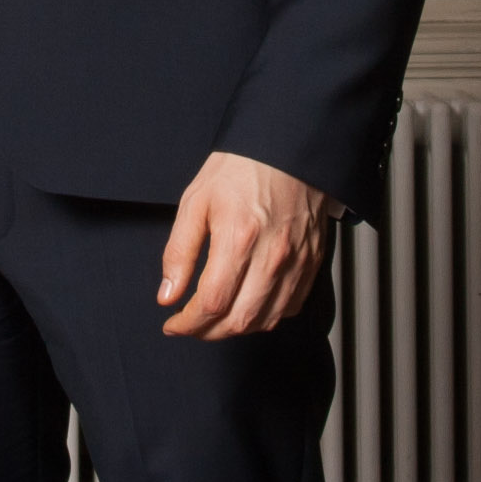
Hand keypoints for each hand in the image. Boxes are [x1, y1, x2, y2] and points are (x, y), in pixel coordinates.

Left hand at [158, 150, 331, 338]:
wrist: (288, 149)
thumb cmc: (242, 168)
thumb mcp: (196, 201)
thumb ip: (179, 251)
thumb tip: (168, 294)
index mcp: (239, 238)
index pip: (212, 302)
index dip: (188, 323)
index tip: (173, 324)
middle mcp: (272, 256)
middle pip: (239, 320)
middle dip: (207, 332)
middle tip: (189, 325)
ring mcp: (296, 262)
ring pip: (266, 320)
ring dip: (235, 329)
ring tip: (215, 319)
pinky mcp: (312, 263)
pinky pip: (290, 307)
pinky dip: (266, 317)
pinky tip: (248, 306)